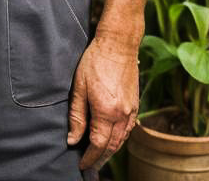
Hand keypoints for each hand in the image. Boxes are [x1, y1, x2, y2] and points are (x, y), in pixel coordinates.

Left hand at [66, 35, 138, 171]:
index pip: (98, 145)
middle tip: (89, 165)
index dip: (89, 157)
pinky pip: (128, 129)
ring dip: (110, 151)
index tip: (81, 164)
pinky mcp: (135, 105)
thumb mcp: (79, 86)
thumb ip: (76, 115)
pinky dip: (119, 139)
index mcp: (106, 111)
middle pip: (111, 146)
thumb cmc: (95, 61)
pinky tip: (111, 139)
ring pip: (122, 140)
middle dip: (99, 159)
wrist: (118, 44)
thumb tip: (72, 139)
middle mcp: (122, 114)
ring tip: (98, 156)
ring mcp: (131, 110)